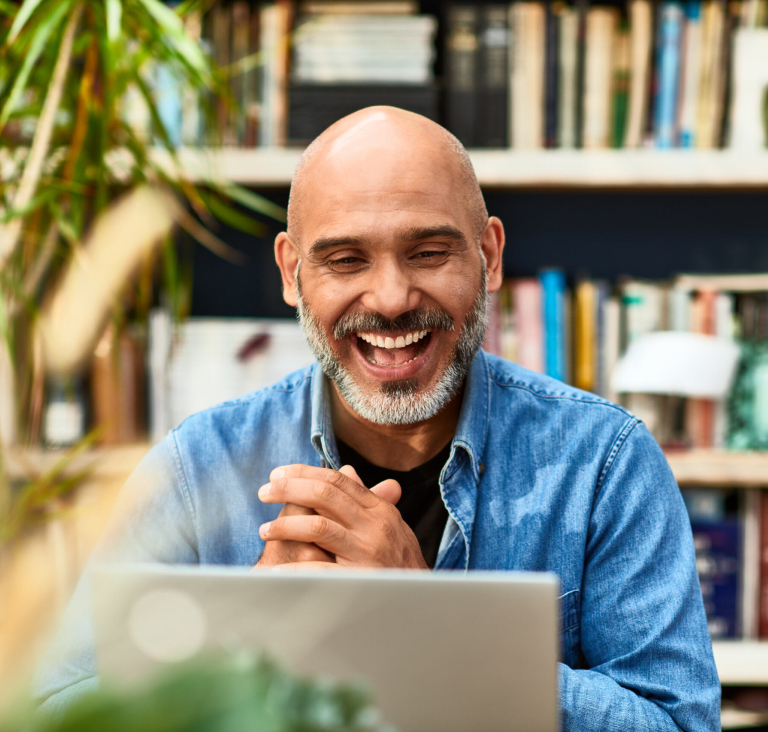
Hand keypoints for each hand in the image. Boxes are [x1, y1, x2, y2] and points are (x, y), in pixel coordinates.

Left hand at [257, 464, 427, 569]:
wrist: (423, 602)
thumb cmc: (402, 563)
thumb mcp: (390, 525)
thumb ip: (366, 499)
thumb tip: (346, 471)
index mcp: (379, 510)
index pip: (338, 480)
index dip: (305, 473)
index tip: (278, 474)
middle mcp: (375, 526)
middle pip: (325, 495)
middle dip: (289, 489)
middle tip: (264, 492)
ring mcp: (368, 552)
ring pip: (318, 527)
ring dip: (285, 526)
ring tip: (265, 531)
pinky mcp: (360, 579)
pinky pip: (320, 570)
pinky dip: (294, 570)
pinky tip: (276, 572)